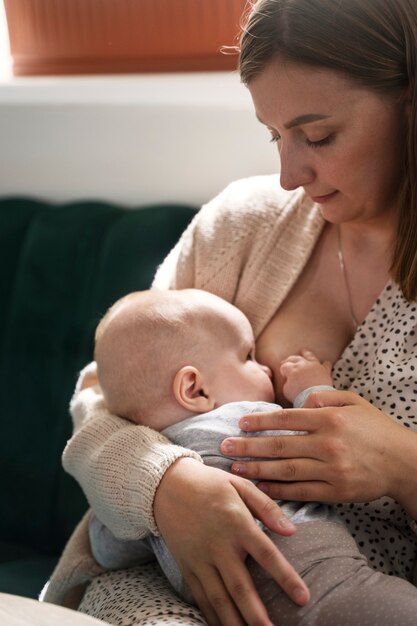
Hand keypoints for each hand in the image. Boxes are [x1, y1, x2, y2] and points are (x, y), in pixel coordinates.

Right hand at [153, 458, 309, 625]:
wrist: (166, 485)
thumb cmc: (209, 483)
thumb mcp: (240, 484)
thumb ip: (266, 506)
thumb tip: (291, 531)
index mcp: (236, 522)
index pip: (266, 554)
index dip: (285, 577)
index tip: (303, 597)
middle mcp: (218, 545)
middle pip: (241, 587)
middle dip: (257, 615)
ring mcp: (200, 558)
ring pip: (219, 599)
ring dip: (235, 623)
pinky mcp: (186, 566)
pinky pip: (201, 597)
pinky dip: (212, 616)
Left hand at [220, 390, 413, 505]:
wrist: (404, 462)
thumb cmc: (376, 428)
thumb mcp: (354, 401)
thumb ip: (324, 398)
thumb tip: (298, 404)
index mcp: (330, 419)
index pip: (286, 420)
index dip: (260, 421)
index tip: (240, 423)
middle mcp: (328, 444)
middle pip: (279, 446)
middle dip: (248, 448)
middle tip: (224, 448)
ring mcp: (332, 470)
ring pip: (286, 471)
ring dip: (257, 471)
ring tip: (235, 469)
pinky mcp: (337, 492)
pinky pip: (301, 492)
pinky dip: (279, 491)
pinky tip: (261, 488)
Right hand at [280, 349, 332, 403]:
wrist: (315, 398)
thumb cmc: (300, 395)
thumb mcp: (286, 390)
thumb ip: (286, 382)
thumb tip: (289, 381)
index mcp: (292, 369)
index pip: (284, 366)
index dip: (283, 371)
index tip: (284, 375)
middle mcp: (303, 364)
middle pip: (294, 358)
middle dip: (289, 360)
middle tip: (287, 362)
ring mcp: (314, 365)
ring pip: (309, 355)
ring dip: (305, 353)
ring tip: (303, 351)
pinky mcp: (324, 370)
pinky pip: (326, 364)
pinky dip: (324, 364)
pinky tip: (324, 363)